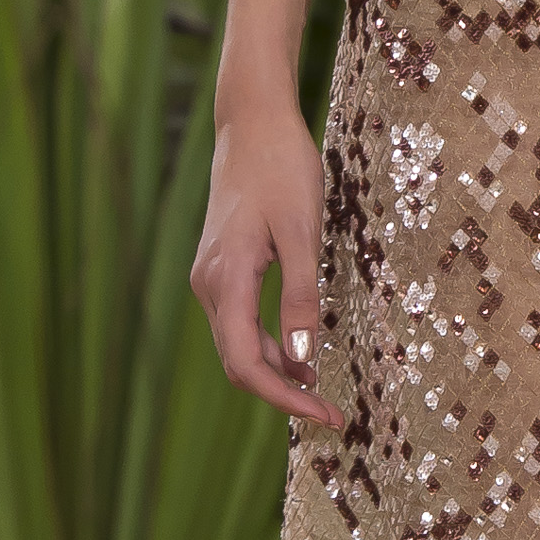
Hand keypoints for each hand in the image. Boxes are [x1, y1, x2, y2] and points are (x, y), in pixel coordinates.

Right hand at [191, 91, 329, 420]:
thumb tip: (301, 359)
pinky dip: (268, 345)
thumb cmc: (282, 168)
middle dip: (283, 393)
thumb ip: (300, 296)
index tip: (324, 416)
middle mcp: (208, 285)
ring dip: (277, 372)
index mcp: (226, 280)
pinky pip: (240, 322)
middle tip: (331, 414)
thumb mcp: (302, 232)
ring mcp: (211, 277)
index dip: (284, 397)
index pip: (246, 362)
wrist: (253, 123)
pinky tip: (301, 352)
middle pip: (238, 362)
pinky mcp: (221, 269)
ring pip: (238, 345)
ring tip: (322, 390)